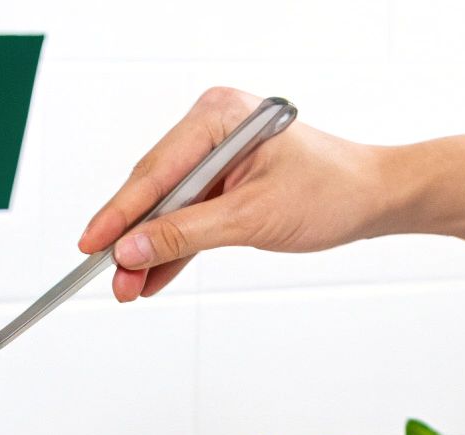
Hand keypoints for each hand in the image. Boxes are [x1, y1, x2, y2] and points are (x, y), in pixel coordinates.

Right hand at [79, 87, 393, 300]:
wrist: (373, 199)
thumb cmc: (331, 191)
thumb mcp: (252, 218)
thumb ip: (186, 234)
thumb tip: (132, 249)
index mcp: (220, 117)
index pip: (156, 170)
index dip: (120, 212)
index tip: (92, 244)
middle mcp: (213, 130)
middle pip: (155, 189)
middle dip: (132, 238)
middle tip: (110, 276)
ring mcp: (218, 157)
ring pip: (168, 209)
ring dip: (149, 250)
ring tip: (127, 287)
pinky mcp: (224, 183)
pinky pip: (188, 218)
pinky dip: (172, 248)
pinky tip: (150, 276)